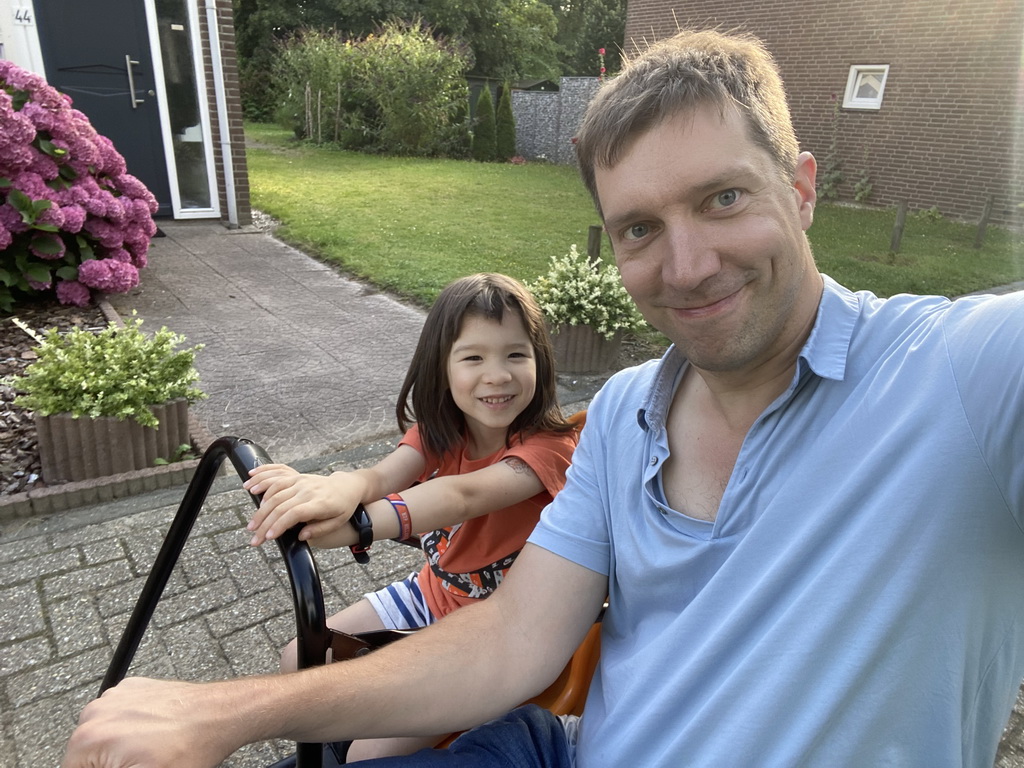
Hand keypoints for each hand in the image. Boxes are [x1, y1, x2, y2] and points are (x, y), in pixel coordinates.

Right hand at [61, 678, 235, 767]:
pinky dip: (129, 728)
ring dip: (116, 748)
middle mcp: (95, 711)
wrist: (218, 714)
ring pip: (101, 736)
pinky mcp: (133, 688)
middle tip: (139, 763)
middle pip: (84, 754)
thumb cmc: (188, 747)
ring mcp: (114, 696)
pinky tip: (154, 736)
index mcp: (89, 737)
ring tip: (148, 752)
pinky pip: (118, 717)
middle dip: (106, 764)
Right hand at [244, 465, 363, 545]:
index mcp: (320, 503)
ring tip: (251, 525)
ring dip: (260, 509)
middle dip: (265, 524)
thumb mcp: (338, 522)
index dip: (280, 524)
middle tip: (254, 539)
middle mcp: (308, 490)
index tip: (269, 537)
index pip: (295, 513)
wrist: (347, 485)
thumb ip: (320, 530)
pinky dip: (263, 486)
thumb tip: (302, 536)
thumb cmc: (343, 507)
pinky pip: (276, 479)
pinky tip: (251, 490)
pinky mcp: (296, 477)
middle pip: (281, 506)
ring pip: (275, 493)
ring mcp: (301, 481)